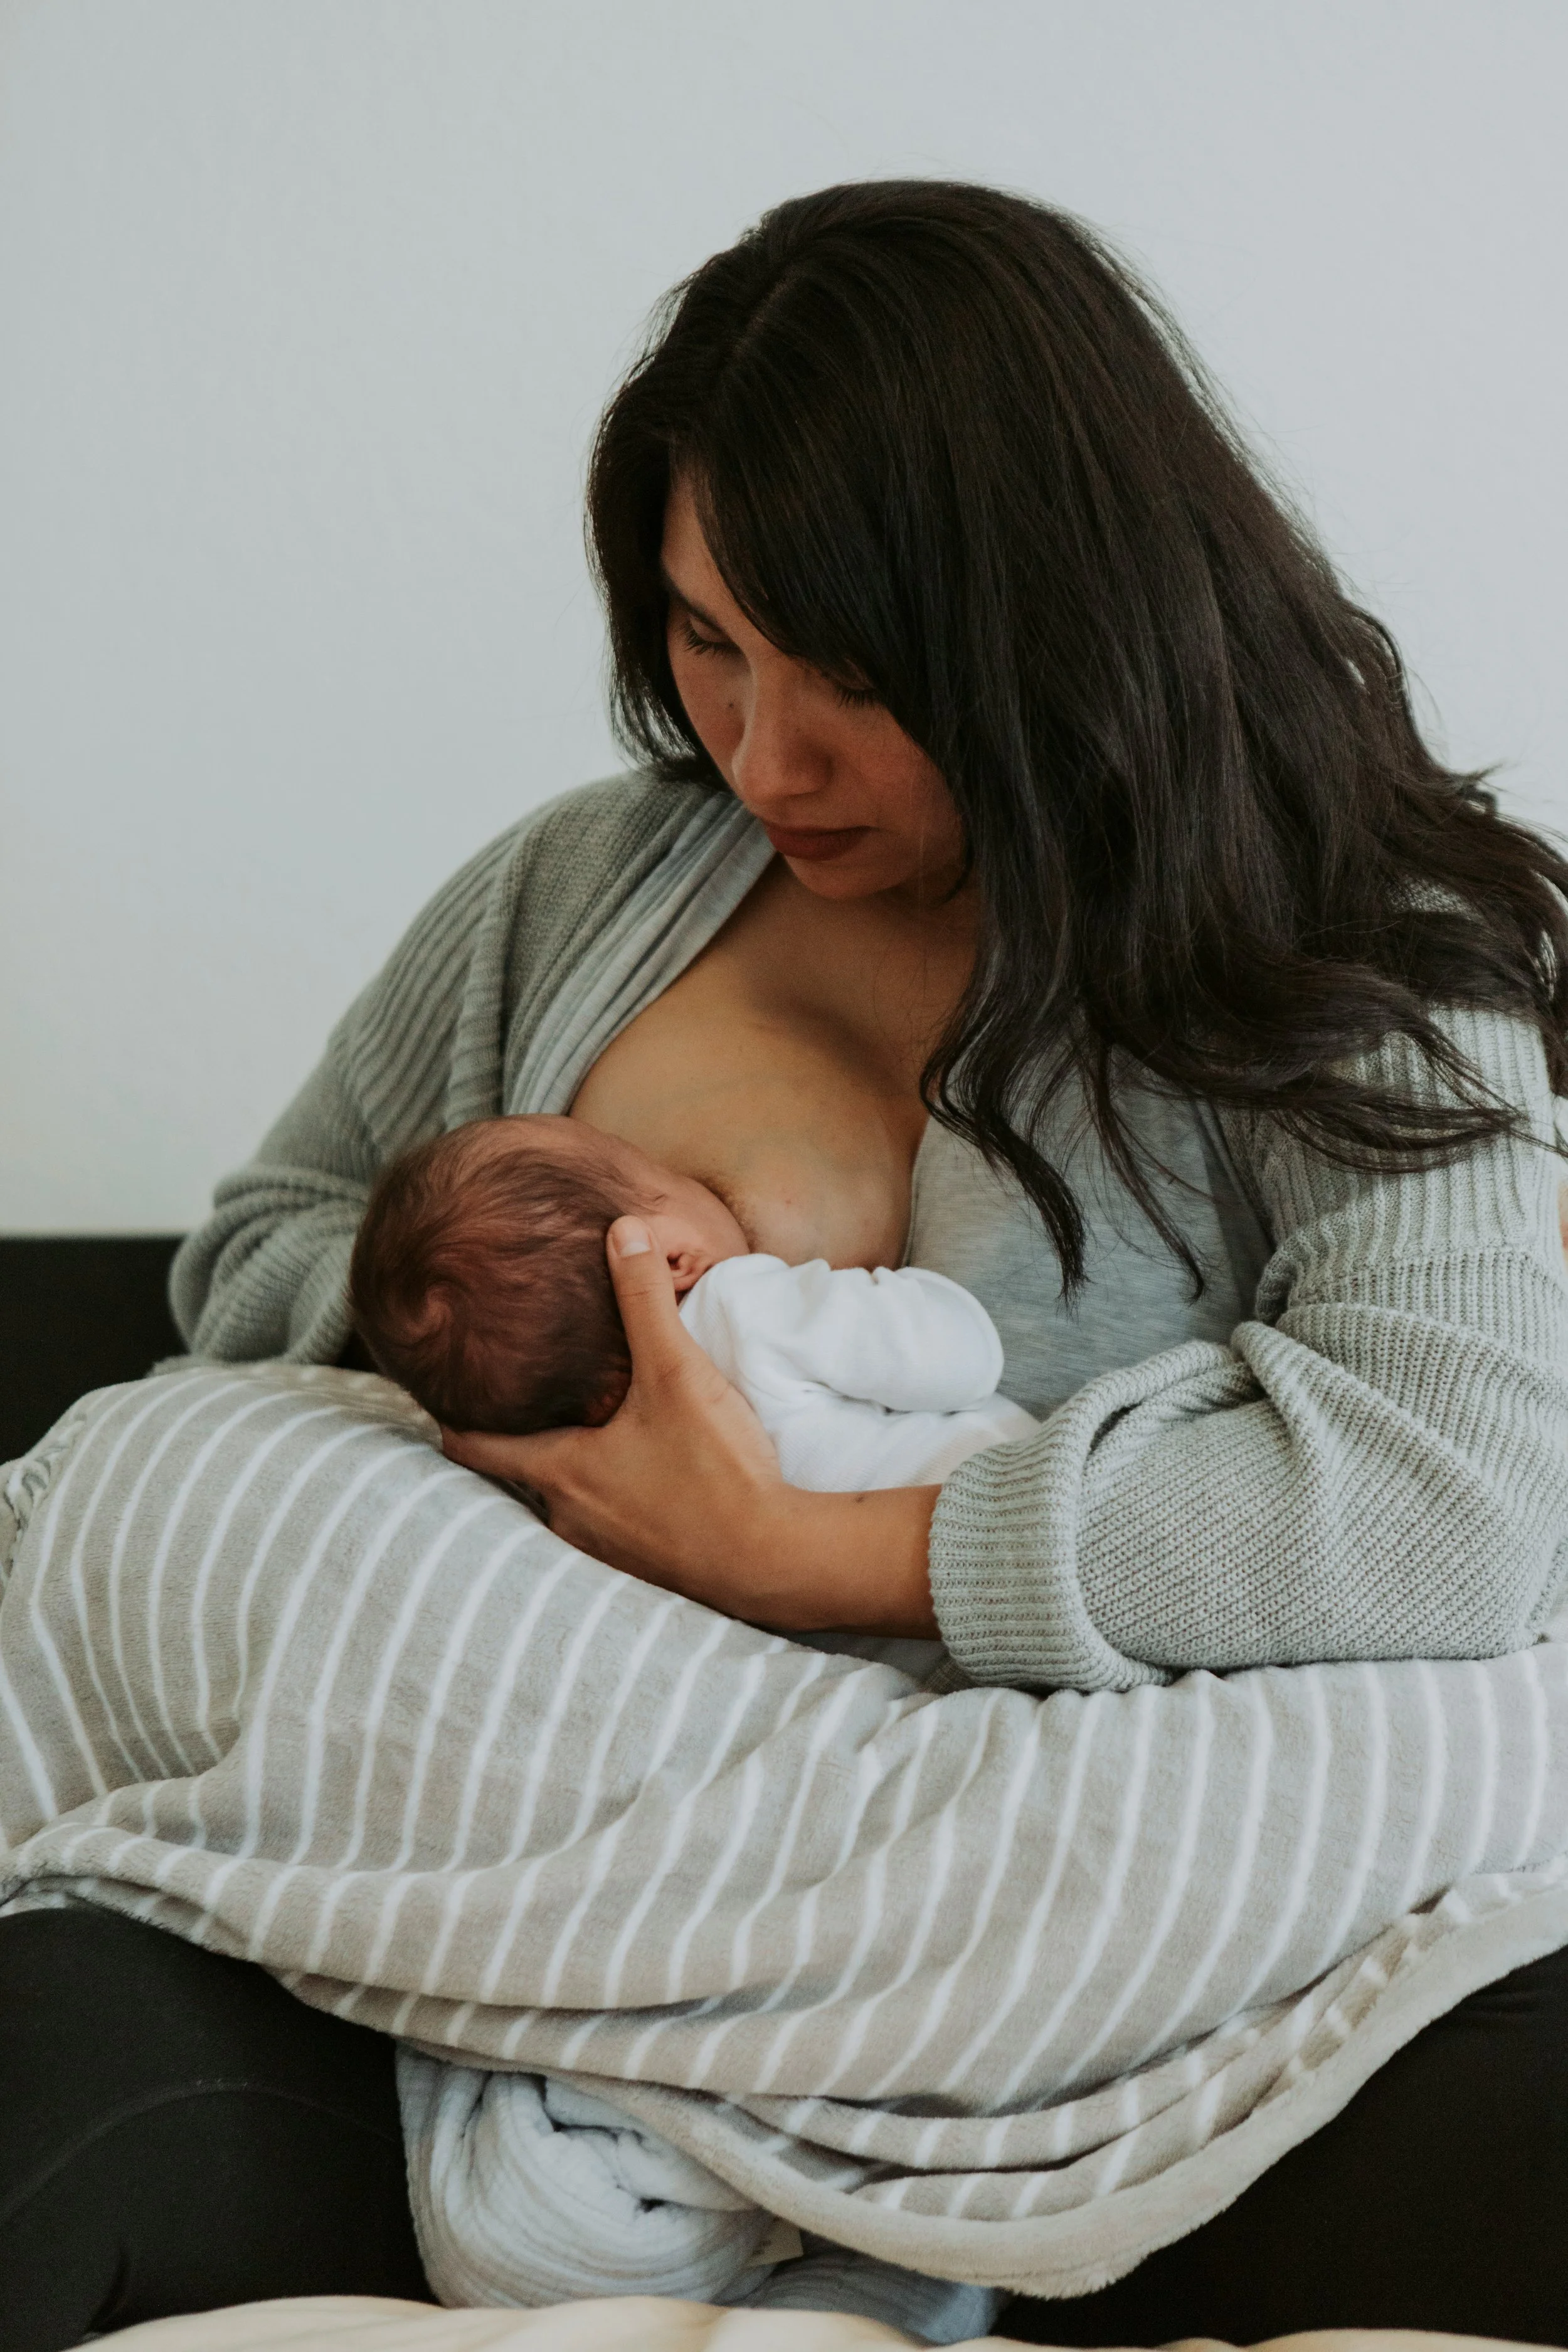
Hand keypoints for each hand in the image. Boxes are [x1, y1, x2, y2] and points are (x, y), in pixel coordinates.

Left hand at [441, 1218, 938, 1635]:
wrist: (772, 1558)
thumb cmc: (715, 1467)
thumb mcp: (677, 1370)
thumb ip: (645, 1299)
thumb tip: (622, 1231)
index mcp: (562, 1469)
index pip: (477, 1445)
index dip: (453, 1419)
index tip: (438, 1400)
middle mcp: (569, 1517)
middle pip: (521, 1475)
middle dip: (521, 1441)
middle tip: (519, 1407)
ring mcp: (606, 1551)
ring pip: (566, 1504)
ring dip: (570, 1474)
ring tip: (581, 1439)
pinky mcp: (646, 1569)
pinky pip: (608, 1528)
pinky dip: (610, 1501)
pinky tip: (642, 1481)